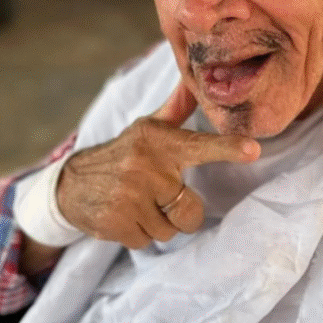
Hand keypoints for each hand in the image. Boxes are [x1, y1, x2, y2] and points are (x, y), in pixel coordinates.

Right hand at [56, 81, 260, 247]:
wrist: (69, 183)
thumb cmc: (123, 155)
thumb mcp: (148, 129)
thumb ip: (177, 109)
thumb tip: (194, 80)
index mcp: (160, 142)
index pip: (199, 145)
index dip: (227, 148)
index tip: (253, 149)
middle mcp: (145, 167)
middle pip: (190, 211)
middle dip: (179, 212)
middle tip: (158, 197)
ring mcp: (128, 196)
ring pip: (169, 231)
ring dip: (157, 224)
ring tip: (138, 205)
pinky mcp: (114, 221)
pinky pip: (146, 242)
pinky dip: (138, 235)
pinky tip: (124, 216)